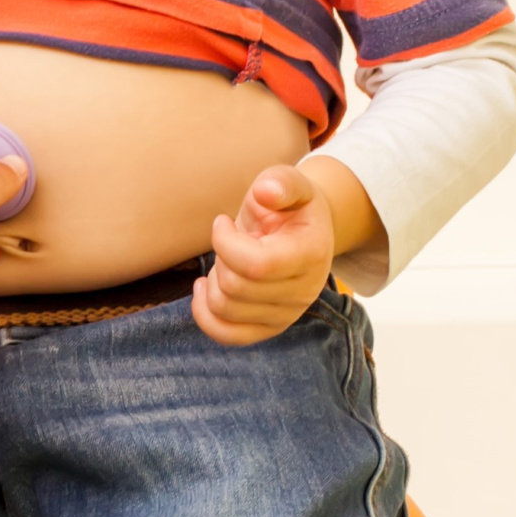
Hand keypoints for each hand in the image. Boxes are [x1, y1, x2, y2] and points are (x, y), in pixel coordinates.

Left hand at [193, 164, 338, 345]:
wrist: (303, 233)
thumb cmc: (289, 206)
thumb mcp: (289, 183)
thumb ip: (280, 182)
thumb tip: (266, 191)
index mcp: (311, 254)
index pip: (256, 265)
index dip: (225, 242)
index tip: (222, 222)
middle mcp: (304, 292)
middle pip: (234, 287)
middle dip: (220, 258)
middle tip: (230, 240)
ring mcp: (287, 315)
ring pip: (224, 309)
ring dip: (213, 281)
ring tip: (227, 260)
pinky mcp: (269, 329)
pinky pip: (226, 334)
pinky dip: (204, 313)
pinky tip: (205, 287)